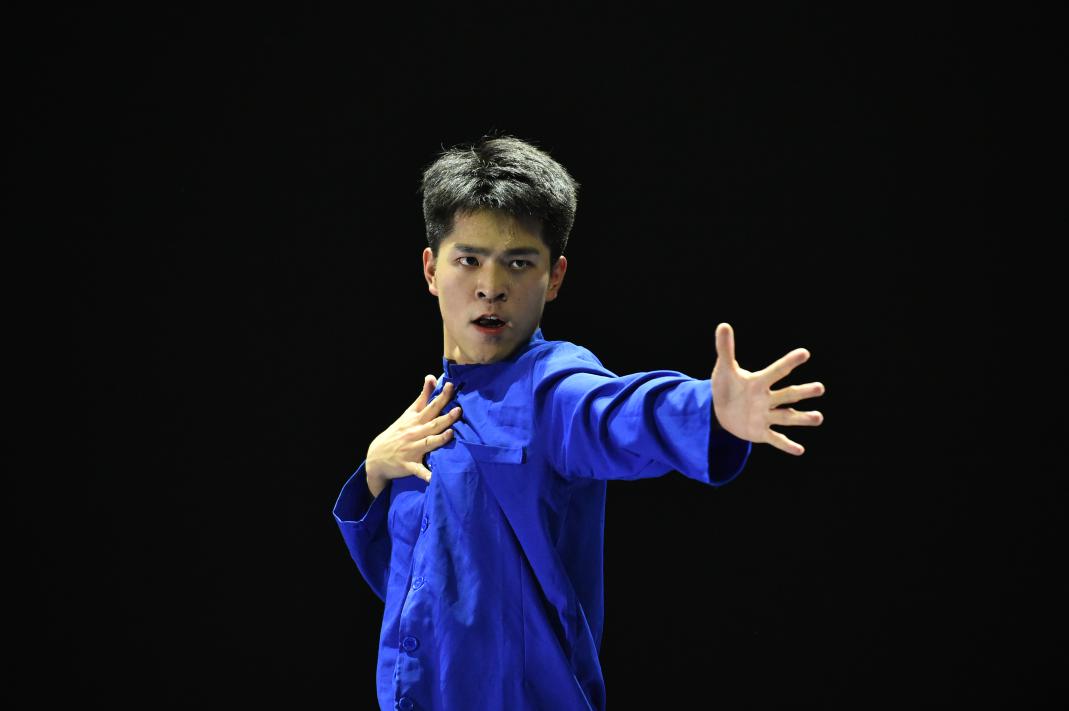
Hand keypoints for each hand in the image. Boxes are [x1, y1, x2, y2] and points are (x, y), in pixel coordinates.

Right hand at [365, 376, 461, 495]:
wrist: (376, 456)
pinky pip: (420, 471)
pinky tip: (435, 478)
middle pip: (432, 423)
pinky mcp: (409, 465)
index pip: (429, 405)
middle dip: (445, 416)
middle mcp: (414, 432)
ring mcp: (411, 449)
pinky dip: (427, 475)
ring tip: (451, 433)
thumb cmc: (397, 433)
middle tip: (458, 410)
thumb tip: (432, 377)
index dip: (440, 396)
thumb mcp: (408, 413)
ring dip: (439, 439)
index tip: (451, 386)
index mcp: (414, 419)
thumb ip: (423, 396)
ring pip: (428, 443)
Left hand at [711, 323, 824, 455]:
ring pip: (786, 417)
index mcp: (759, 382)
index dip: (788, 362)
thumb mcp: (724, 370)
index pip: (775, 371)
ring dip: (802, 418)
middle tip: (820, 388)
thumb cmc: (727, 387)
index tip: (804, 353)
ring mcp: (766, 416)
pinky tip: (800, 450)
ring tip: (818, 418)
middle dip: (802, 392)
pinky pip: (775, 439)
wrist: (721, 411)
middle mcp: (767, 399)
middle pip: (787, 395)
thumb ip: (725, 349)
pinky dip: (786, 445)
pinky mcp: (761, 433)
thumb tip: (723, 325)